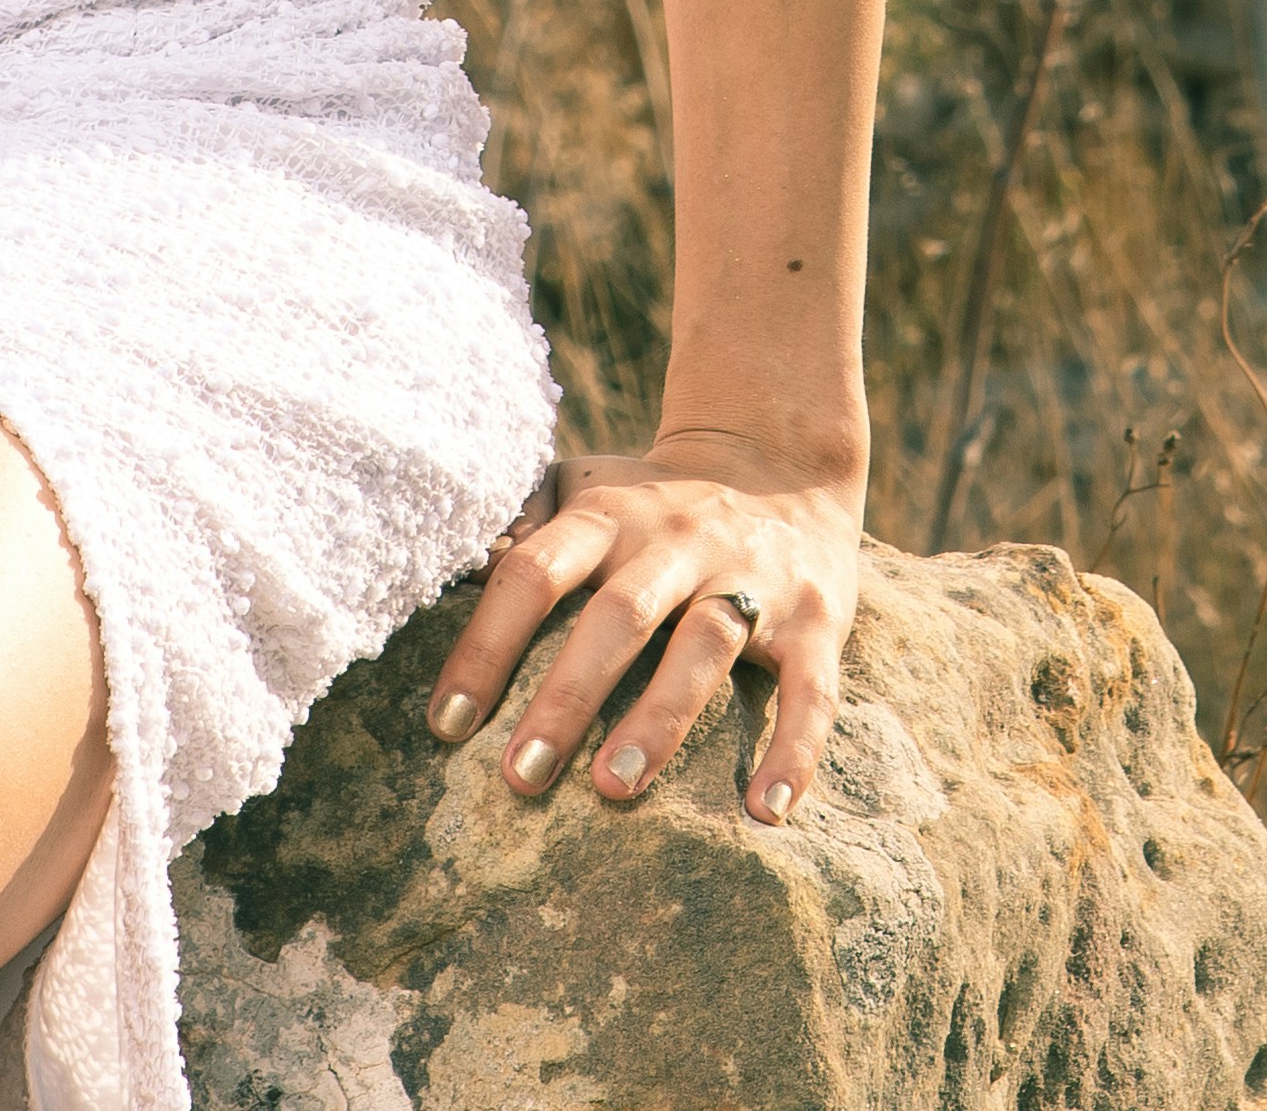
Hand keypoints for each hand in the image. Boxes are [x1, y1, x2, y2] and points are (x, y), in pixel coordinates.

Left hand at [425, 423, 860, 825]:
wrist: (781, 454)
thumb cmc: (650, 497)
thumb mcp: (585, 486)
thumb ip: (520, 522)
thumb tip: (449, 568)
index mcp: (610, 515)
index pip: (537, 571)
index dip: (488, 645)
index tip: (449, 724)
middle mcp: (679, 541)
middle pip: (619, 614)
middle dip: (569, 696)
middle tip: (520, 777)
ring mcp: (753, 578)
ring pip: (706, 645)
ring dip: (661, 719)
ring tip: (614, 789)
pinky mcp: (817, 618)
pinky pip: (811, 687)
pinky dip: (794, 748)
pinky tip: (764, 811)